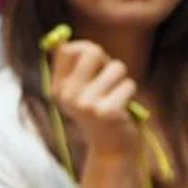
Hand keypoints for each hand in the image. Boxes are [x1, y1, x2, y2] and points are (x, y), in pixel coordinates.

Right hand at [51, 38, 141, 159]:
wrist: (110, 147)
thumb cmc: (97, 112)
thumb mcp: (78, 91)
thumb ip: (72, 67)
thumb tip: (59, 40)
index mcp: (57, 88)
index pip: (66, 50)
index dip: (83, 48)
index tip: (92, 60)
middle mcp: (67, 95)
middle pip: (91, 51)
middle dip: (105, 60)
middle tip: (107, 77)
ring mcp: (86, 104)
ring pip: (116, 67)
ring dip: (121, 79)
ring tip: (115, 95)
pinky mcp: (107, 112)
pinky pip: (128, 85)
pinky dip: (129, 93)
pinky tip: (122, 108)